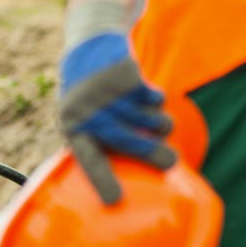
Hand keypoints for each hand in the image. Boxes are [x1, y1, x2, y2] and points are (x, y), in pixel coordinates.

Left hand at [59, 32, 175, 204]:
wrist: (90, 44)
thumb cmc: (86, 95)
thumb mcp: (78, 118)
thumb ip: (94, 143)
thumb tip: (121, 185)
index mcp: (73, 128)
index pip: (88, 160)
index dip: (102, 181)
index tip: (116, 201)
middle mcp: (90, 111)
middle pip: (127, 140)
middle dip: (152, 154)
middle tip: (172, 163)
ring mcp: (109, 93)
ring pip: (149, 120)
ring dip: (160, 125)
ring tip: (156, 124)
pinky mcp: (129, 76)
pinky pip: (155, 100)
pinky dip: (157, 101)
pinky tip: (144, 95)